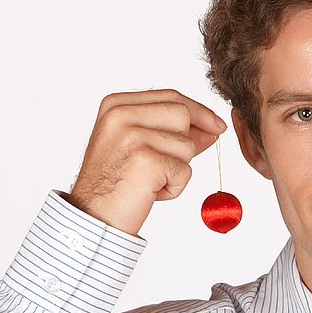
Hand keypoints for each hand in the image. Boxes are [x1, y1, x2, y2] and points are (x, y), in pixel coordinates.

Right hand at [68, 89, 227, 236]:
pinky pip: (184, 171)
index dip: (200, 112)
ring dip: (178, 169)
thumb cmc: (114, 183)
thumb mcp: (138, 146)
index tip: (217, 126)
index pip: (171, 96)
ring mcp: (132, 136)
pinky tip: (151, 193)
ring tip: (151, 181)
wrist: (94, 216)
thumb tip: (212, 128)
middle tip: (174, 165)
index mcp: (116, 105)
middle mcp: (121, 115)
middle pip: (182, 114)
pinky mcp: (146, 160)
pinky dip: (175, 188)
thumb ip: (171, 132)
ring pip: (187, 145)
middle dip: (190, 141)